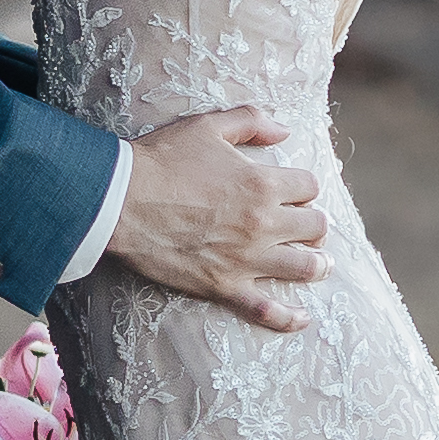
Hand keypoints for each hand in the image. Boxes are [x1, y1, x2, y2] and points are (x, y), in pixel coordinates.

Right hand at [103, 111, 323, 334]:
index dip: (304, 187)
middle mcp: (263, 223)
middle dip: (314, 224)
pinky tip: (302, 318)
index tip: (294, 191)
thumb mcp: (208, 125)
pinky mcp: (224, 285)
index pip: (309, 187)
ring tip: (318, 263)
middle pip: (315, 227)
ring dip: (316, 264)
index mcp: (263, 183)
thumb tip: (285, 130)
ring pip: (304, 267)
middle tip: (306, 226)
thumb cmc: (161, 160)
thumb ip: (251, 121)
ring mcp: (246, 258)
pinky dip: (289, 317)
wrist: (120, 200)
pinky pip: (266, 309)